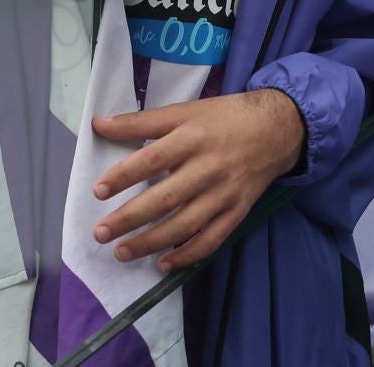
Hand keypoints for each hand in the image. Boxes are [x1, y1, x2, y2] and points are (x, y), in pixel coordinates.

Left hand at [88, 89, 305, 271]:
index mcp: (192, 138)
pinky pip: (211, 239)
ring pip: (185, 225)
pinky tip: (164, 263)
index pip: (152, 159)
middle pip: (165, 198)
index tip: (98, 191)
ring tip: (122, 251)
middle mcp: (207, 168)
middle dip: (130, 218)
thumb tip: (100, 124)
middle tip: (101, 232)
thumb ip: (141, 121)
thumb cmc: (224, 118)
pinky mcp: (236, 212)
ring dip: (151, 242)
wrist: (276, 130)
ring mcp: (223, 194)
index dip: (124, 176)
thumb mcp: (184, 111)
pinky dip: (187, 255)